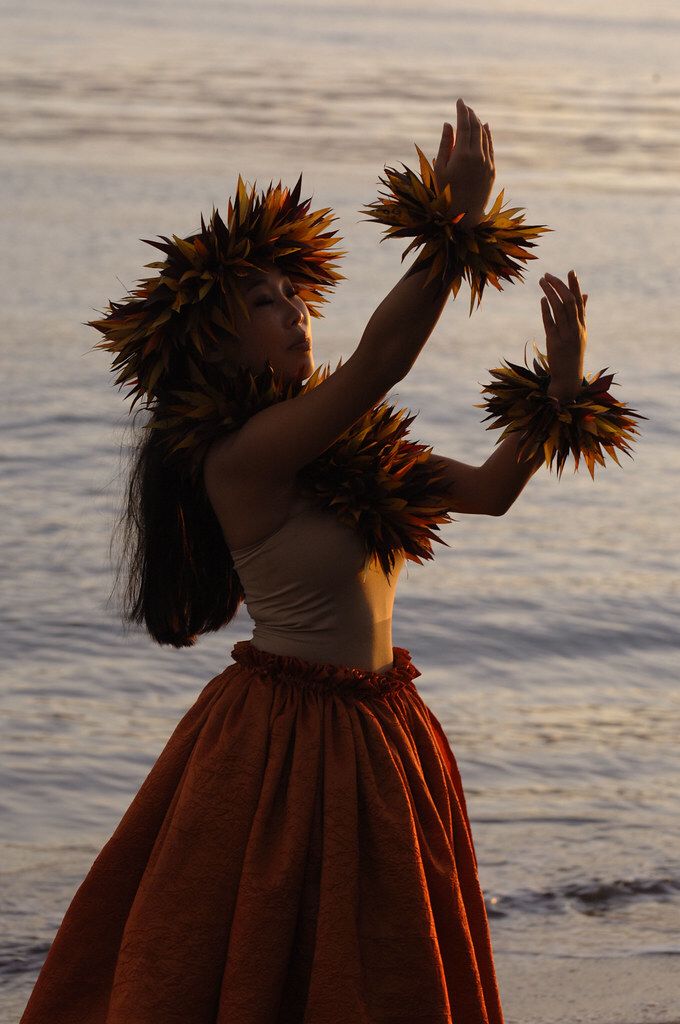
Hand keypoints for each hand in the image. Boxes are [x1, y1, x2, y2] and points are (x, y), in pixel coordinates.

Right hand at [432, 97, 495, 226]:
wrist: (464, 215)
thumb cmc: (445, 193)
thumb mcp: (439, 169)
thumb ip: (445, 144)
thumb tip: (448, 124)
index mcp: (463, 154)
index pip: (464, 125)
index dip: (462, 111)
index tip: (459, 101)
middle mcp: (478, 156)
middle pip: (476, 128)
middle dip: (470, 115)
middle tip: (465, 106)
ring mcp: (487, 163)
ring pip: (484, 136)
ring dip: (478, 123)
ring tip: (472, 116)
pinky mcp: (492, 170)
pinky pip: (490, 147)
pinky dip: (488, 135)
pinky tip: (486, 127)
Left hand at [539, 271, 587, 399]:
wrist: (569, 377)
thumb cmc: (574, 354)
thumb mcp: (581, 333)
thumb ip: (582, 313)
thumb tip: (585, 294)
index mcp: (582, 325)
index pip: (579, 301)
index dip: (574, 286)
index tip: (570, 271)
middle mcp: (576, 328)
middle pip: (569, 301)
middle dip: (559, 286)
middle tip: (548, 275)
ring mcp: (566, 335)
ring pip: (559, 309)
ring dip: (550, 293)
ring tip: (542, 281)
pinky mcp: (554, 342)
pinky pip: (550, 322)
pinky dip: (546, 309)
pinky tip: (542, 299)